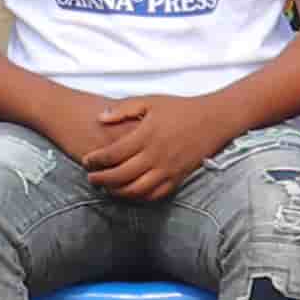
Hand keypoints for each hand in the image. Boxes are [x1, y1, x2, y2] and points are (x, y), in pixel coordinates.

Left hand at [89, 92, 248, 203]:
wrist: (213, 120)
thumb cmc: (179, 109)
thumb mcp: (150, 101)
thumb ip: (123, 109)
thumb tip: (99, 118)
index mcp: (146, 136)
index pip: (113, 154)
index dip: (96, 160)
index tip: (86, 161)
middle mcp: (156, 156)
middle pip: (121, 175)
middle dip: (101, 179)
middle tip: (91, 178)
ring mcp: (168, 170)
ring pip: (136, 190)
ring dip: (117, 192)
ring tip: (106, 188)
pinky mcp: (178, 179)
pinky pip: (155, 195)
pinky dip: (139, 198)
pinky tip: (129, 192)